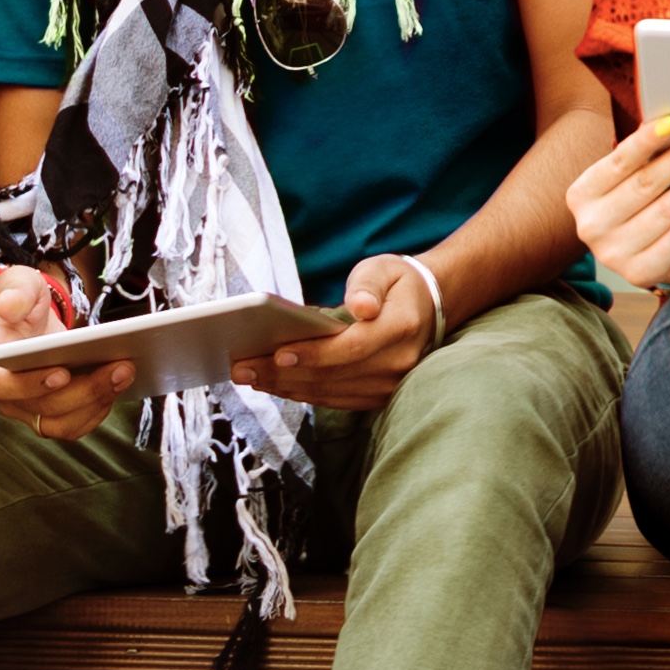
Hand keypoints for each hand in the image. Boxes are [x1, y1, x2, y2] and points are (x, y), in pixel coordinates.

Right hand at [0, 265, 137, 442]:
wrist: (24, 315)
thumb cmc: (19, 300)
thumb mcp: (16, 283)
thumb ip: (15, 290)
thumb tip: (10, 305)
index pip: (1, 386)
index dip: (30, 385)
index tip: (62, 373)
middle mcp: (8, 395)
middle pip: (44, 408)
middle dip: (86, 391)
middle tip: (121, 366)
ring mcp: (31, 408)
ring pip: (64, 423)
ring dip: (98, 403)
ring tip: (126, 373)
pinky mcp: (54, 412)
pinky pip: (78, 423)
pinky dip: (101, 408)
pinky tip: (122, 383)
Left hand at [241, 253, 439, 410]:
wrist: (428, 309)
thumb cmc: (395, 284)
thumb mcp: (383, 270)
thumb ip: (367, 285)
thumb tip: (361, 306)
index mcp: (400, 328)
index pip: (351, 347)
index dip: (313, 354)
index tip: (276, 354)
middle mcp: (399, 363)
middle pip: (333, 375)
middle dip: (283, 374)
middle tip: (241, 369)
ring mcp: (390, 385)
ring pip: (329, 391)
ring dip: (286, 387)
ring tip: (249, 377)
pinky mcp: (377, 396)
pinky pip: (334, 399)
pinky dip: (301, 393)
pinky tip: (274, 385)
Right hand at [574, 112, 669, 291]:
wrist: (649, 256)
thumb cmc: (641, 204)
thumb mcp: (631, 180)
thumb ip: (645, 156)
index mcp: (582, 195)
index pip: (618, 162)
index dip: (646, 142)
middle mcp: (591, 226)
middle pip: (646, 184)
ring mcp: (614, 253)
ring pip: (667, 209)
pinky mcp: (641, 272)